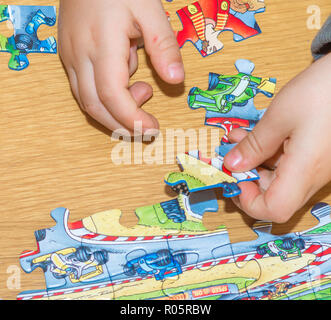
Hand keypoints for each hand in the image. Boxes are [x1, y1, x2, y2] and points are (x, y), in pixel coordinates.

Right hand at [58, 0, 183, 133]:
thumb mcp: (149, 9)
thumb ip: (163, 46)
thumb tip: (176, 80)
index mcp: (101, 45)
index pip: (112, 96)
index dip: (131, 118)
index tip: (152, 128)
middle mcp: (79, 56)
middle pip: (94, 107)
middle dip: (121, 124)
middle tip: (147, 126)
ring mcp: (70, 57)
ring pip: (86, 101)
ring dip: (113, 112)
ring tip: (141, 90)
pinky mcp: (68, 56)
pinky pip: (84, 88)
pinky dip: (104, 98)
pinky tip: (123, 79)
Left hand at [224, 53, 330, 222]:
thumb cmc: (324, 90)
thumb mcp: (280, 116)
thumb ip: (254, 145)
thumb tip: (231, 166)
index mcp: (306, 170)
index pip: (275, 210)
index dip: (248, 202)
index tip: (233, 179)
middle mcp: (314, 175)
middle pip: (274, 195)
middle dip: (245, 177)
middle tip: (228, 156)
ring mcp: (317, 167)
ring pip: (279, 178)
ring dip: (253, 161)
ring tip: (236, 138)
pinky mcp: (317, 156)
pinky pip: (288, 164)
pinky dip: (268, 152)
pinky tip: (254, 134)